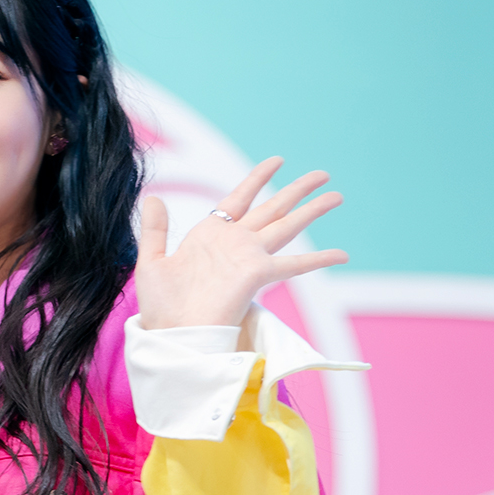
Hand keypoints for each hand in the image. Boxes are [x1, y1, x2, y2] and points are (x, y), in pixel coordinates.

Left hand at [135, 157, 347, 329]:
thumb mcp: (151, 262)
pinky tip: (342, 254)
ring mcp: (248, 258)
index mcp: (211, 235)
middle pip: (274, 208)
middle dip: (298, 190)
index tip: (278, 160)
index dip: (258, 178)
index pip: (239, 198)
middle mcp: (235, 243)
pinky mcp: (257, 275)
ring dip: (312, 210)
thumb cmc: (161, 308)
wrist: (172, 334)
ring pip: (287, 225)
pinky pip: (294, 264)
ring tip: (337, 195)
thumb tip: (153, 197)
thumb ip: (154, 230)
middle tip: (323, 175)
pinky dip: (319, 260)